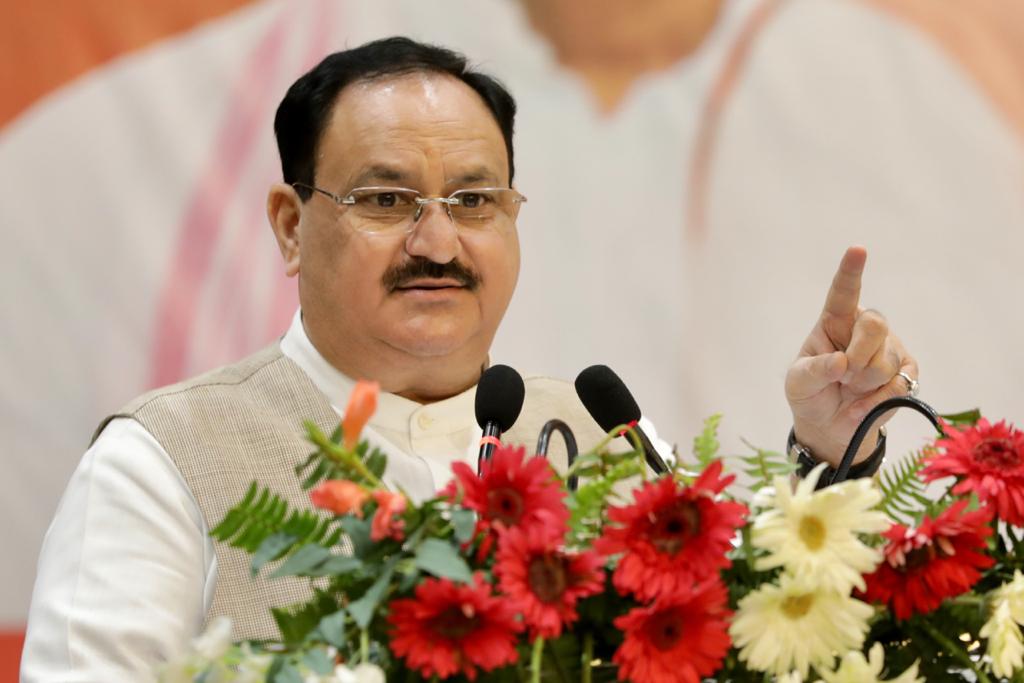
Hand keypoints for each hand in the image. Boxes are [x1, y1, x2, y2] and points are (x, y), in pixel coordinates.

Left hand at [785, 246, 917, 466]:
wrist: (830, 426)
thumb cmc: (810, 394)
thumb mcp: (799, 383)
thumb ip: (815, 371)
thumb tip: (841, 363)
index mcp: (834, 321)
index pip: (843, 292)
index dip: (851, 271)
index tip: (857, 249)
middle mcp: (864, 329)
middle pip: (875, 325)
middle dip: (858, 355)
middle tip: (842, 376)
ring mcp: (889, 349)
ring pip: (885, 360)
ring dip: (864, 383)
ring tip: (850, 390)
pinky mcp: (907, 372)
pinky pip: (900, 383)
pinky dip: (877, 401)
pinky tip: (864, 405)